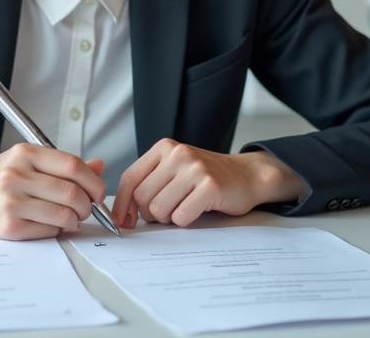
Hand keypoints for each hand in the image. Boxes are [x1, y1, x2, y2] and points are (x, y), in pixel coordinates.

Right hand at [0, 144, 106, 240]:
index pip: (72, 165)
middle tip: (86, 208)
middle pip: (71, 192)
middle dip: (87, 204)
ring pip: (63, 215)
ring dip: (74, 220)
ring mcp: (11, 202)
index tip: (98, 191)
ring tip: (69, 217)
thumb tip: (99, 166)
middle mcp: (17, 175)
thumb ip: (62, 164)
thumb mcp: (26, 160)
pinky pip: (48, 231)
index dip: (93, 180)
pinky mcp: (8, 226)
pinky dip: (57, 229)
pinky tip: (50, 224)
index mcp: (25, 154)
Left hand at [112, 139, 308, 228]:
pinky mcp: (210, 187)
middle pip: (142, 197)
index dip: (122, 204)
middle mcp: (178, 154)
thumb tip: (122, 212)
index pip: (130, 178)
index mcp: (164, 148)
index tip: (122, 221)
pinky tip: (198, 210)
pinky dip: (186, 221)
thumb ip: (150, 181)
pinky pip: (181, 217)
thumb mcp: (175, 169)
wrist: (247, 175)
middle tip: (168, 212)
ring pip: (159, 209)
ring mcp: (195, 169)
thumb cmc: (206, 177)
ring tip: (184, 208)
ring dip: (169, 218)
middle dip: (150, 213)